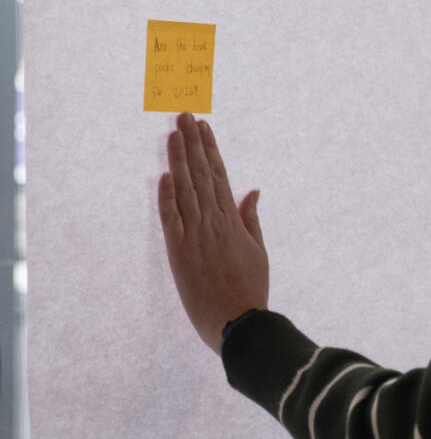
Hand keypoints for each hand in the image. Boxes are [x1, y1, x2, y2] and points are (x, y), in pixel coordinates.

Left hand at [158, 113, 268, 352]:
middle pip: (201, 175)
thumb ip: (251, 219)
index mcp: (233, 221)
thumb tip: (252, 191)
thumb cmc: (251, 290)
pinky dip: (166, 196)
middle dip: (192, 143)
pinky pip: (171, 219)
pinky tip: (163, 174)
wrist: (239, 323)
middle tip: (184, 116)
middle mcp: (214, 223)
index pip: (219, 176)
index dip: (211, 150)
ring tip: (173, 133)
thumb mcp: (259, 251)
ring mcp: (195, 236)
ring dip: (178, 160)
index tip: (204, 127)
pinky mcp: (179, 254)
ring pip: (185, 189)